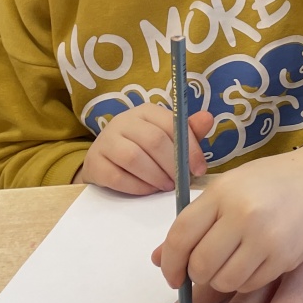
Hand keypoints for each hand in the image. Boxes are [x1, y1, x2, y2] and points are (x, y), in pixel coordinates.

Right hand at [76, 102, 214, 194]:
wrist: (105, 161)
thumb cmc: (144, 148)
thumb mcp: (168, 137)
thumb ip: (188, 131)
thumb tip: (208, 118)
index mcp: (146, 111)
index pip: (172, 124)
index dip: (189, 148)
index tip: (199, 169)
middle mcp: (124, 121)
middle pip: (153, 140)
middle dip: (172, 165)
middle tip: (180, 182)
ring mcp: (106, 141)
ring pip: (133, 158)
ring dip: (155, 176)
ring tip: (166, 186)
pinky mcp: (94, 163)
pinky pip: (116, 177)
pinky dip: (137, 187)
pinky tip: (148, 190)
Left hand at [156, 130, 302, 297]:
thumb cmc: (274, 180)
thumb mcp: (231, 187)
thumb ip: (196, 221)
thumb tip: (159, 259)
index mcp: (223, 192)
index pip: (180, 237)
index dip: (169, 263)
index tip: (171, 273)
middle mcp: (242, 214)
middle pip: (200, 265)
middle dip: (194, 274)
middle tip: (202, 270)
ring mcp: (266, 238)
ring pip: (224, 281)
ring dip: (220, 279)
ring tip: (231, 262)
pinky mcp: (285, 258)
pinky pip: (249, 284)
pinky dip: (244, 281)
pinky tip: (253, 262)